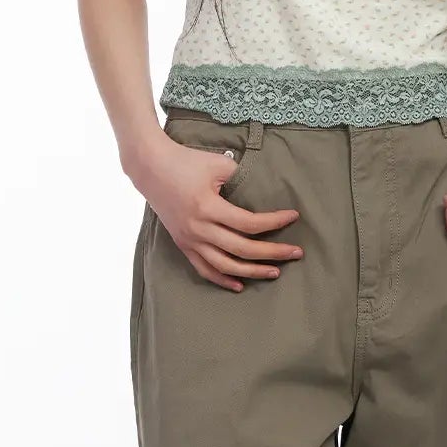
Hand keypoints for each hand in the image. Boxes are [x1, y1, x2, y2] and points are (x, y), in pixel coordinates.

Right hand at [142, 137, 301, 293]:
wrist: (150, 167)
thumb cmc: (186, 160)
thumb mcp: (218, 164)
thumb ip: (242, 178)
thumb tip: (264, 193)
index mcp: (208, 207)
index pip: (249, 223)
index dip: (274, 222)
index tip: (293, 217)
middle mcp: (198, 228)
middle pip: (242, 249)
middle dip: (273, 253)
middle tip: (296, 253)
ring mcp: (189, 240)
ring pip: (225, 266)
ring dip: (252, 272)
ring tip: (275, 272)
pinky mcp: (183, 244)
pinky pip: (204, 269)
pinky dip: (222, 280)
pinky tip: (240, 286)